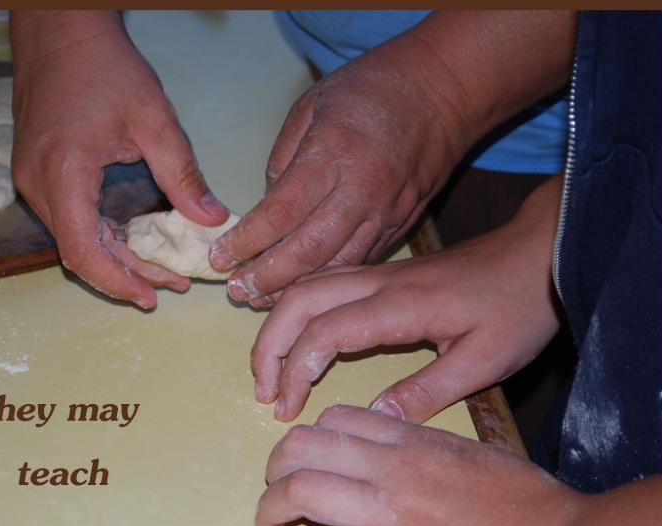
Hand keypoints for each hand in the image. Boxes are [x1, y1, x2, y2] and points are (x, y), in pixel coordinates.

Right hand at [10, 11, 228, 307]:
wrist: (60, 28)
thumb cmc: (104, 66)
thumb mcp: (153, 119)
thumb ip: (182, 174)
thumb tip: (211, 220)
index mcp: (62, 173)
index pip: (83, 251)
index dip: (118, 281)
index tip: (153, 296)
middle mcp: (37, 184)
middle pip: (79, 252)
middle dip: (126, 274)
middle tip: (172, 285)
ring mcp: (33, 179)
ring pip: (73, 238)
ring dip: (115, 257)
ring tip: (160, 271)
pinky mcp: (38, 172)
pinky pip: (69, 218)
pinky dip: (102, 235)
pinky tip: (134, 242)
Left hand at [210, 33, 467, 305]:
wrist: (442, 90)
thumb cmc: (370, 89)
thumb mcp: (312, 106)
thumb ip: (284, 160)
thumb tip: (265, 210)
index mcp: (333, 154)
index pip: (281, 211)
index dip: (247, 241)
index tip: (219, 257)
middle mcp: (362, 191)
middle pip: (309, 250)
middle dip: (268, 277)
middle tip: (237, 291)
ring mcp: (386, 213)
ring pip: (337, 266)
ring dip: (297, 289)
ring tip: (263, 300)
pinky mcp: (402, 226)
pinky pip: (361, 262)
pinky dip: (330, 281)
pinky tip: (304, 289)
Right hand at [250, 176, 562, 421]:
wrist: (539, 253)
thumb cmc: (518, 307)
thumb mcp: (484, 361)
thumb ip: (426, 391)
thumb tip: (374, 415)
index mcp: (400, 305)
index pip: (324, 332)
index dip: (295, 370)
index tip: (284, 408)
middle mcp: (379, 282)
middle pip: (298, 299)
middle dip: (268, 344)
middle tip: (262, 389)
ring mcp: (379, 272)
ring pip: (306, 286)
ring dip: (277, 324)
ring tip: (269, 369)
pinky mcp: (385, 273)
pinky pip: (323, 282)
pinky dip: (295, 308)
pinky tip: (295, 334)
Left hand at [255, 404, 584, 525]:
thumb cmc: (528, 505)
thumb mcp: (473, 454)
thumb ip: (427, 445)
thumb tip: (399, 447)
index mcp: (413, 441)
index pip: (337, 418)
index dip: (311, 432)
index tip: (306, 452)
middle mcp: (390, 470)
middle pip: (304, 446)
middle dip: (277, 464)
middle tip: (274, 483)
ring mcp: (385, 515)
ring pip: (298, 491)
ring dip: (271, 505)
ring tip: (268, 520)